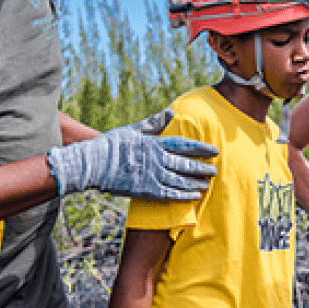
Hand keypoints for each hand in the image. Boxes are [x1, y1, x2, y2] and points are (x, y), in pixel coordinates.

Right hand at [46, 109, 218, 199]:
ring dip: (196, 183)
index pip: (184, 145)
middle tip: (215, 170)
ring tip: (207, 184)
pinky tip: (194, 196)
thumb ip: (154, 123)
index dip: (201, 148)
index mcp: (155, 144)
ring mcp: (152, 176)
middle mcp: (157, 160)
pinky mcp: (145, 190)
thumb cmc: (111, 145)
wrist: (93, 164)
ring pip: (180, 180)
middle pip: (186, 164)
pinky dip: (183, 195)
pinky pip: (169, 194)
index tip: (214, 150)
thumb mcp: (133, 130)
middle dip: (202, 168)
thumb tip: (171, 111)